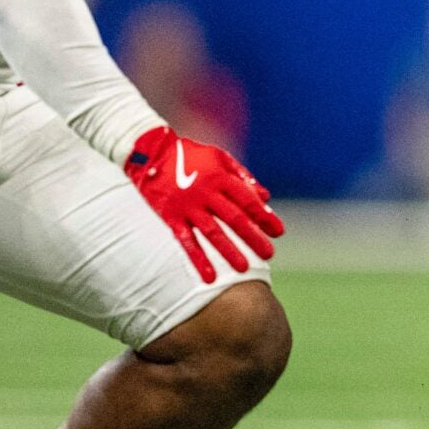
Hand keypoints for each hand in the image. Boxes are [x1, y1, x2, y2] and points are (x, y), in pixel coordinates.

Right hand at [122, 124, 281, 282]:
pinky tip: (209, 276)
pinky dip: (198, 259)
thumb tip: (266, 197)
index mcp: (220, 177)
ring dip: (229, 251)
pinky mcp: (170, 216)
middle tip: (269, 254)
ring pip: (212, 232)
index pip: (247, 201)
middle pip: (234, 219)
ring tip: (244, 269)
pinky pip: (186, 241)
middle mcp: (206, 193)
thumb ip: (243, 177)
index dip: (264, 217)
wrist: (150, 151)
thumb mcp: (219, 156)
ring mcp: (188, 206)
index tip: (279, 232)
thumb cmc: (190, 154)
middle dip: (253, 237)